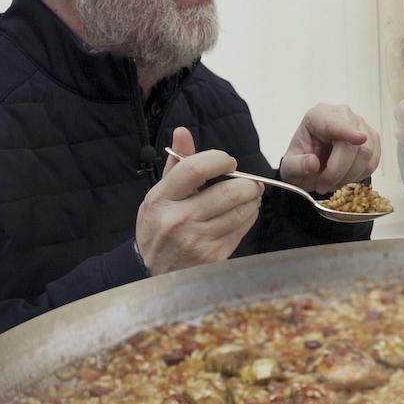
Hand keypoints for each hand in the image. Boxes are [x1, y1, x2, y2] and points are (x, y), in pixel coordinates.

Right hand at [135, 127, 264, 274]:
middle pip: (229, 191)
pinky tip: (241, 214)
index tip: (228, 162)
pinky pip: (243, 228)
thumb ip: (176, 164)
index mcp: (161, 199)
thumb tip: (183, 132)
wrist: (151, 272)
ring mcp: (197, 240)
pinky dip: (248, 217)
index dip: (219, 159)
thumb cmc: (158, 227)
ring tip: (247, 196)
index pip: (195, 168)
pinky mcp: (214, 256)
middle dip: (247, 183)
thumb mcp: (159, 195)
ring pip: (242, 210)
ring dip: (252, 200)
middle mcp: (178, 219)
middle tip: (248, 182)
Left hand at [280, 103, 379, 193]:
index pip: (336, 123)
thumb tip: (313, 163)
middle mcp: (343, 115)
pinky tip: (345, 177)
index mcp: (319, 115)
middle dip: (339, 171)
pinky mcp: (373, 141)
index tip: (360, 138)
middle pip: (353, 145)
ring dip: (349, 176)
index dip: (348, 132)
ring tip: (332, 183)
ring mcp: (362, 126)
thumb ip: (296, 165)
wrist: (311, 166)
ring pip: (366, 154)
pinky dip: (359, 175)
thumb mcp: (289, 167)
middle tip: (323, 186)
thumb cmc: (301, 161)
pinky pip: (372, 162)